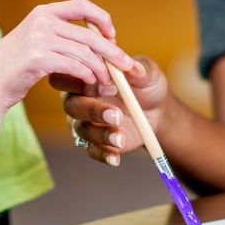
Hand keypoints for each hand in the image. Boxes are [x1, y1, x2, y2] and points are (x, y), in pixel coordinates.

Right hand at [0, 0, 134, 108]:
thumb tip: (99, 37)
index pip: (82, 5)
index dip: (102, 18)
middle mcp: (42, 21)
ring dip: (101, 70)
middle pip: (89, 34)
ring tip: (108, 82)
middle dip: (112, 51)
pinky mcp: (39, 59)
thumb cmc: (18, 65)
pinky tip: (90, 82)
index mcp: (43, 12)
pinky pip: (75, 66)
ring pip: (85, 53)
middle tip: (126, 65)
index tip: (112, 35)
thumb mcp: (36, 40)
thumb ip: (61, 33)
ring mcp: (39, 39)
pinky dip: (87, 75)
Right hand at [51, 55, 168, 165]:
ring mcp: (85, 123)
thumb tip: (133, 67)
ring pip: (82, 130)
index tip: (110, 84)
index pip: (67, 77)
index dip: (82, 80)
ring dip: (101, 134)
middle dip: (92, 110)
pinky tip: (116, 157)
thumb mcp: (147, 73)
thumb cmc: (145, 84)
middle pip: (72, 106)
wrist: (156, 111)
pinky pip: (92, 150)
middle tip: (116, 114)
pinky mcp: (95, 142)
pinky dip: (103, 154)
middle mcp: (79, 100)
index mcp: (84, 77)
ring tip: (121, 137)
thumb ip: (139, 69)